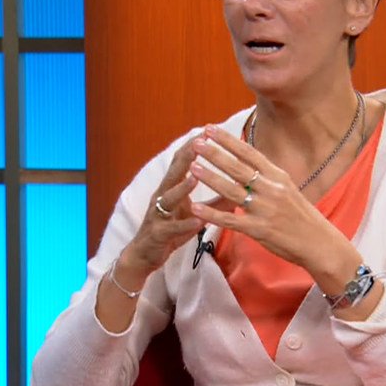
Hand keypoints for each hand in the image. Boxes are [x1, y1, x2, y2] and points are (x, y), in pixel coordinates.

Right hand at [118, 135, 205, 284]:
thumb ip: (215, 202)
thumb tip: (240, 190)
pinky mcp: (158, 234)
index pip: (181, 162)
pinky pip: (172, 228)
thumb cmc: (171, 229)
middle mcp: (162, 197)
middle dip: (186, 157)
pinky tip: (198, 219)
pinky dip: (185, 223)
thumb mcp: (193, 213)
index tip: (207, 131)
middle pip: (173, 173)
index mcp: (171, 188)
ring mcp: (158, 214)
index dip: (192, 146)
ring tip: (197, 177)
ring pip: (169, 198)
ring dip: (183, 187)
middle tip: (199, 143)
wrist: (144, 255)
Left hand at [186, 125, 354, 272]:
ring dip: (210, 178)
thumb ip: (267, 175)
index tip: (211, 128)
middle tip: (196, 142)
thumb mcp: (287, 188)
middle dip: (215, 154)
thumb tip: (247, 160)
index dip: (228, 140)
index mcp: (277, 176)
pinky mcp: (258, 229)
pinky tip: (195, 208)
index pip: (249, 153)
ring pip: (231, 190)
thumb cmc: (301, 215)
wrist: (319, 242)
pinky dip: (212, 214)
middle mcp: (270, 189)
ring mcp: (264, 209)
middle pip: (238, 168)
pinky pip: (230, 220)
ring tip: (192, 166)